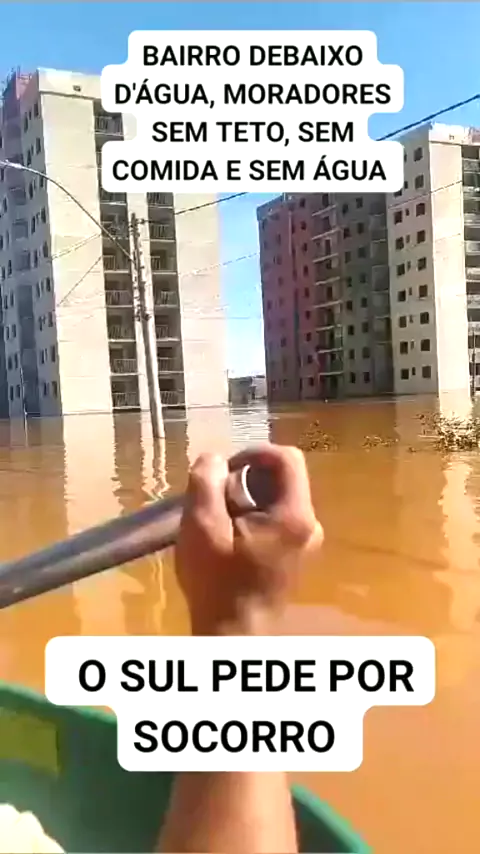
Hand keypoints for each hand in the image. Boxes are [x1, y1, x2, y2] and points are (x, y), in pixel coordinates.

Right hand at [175, 444, 322, 635]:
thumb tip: (215, 458)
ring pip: (277, 497)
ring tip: (219, 520)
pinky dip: (253, 516)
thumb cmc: (217, 582)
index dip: (253, 453)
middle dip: (246, 479)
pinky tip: (229, 537)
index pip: (287, 458)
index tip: (224, 470)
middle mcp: (310, 524)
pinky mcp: (295, 553)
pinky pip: (276, 517)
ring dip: (246, 498)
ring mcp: (305, 541)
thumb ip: (206, 482)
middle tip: (216, 499)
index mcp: (296, 515)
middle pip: (282, 477)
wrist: (234, 634)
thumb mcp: (201, 525)